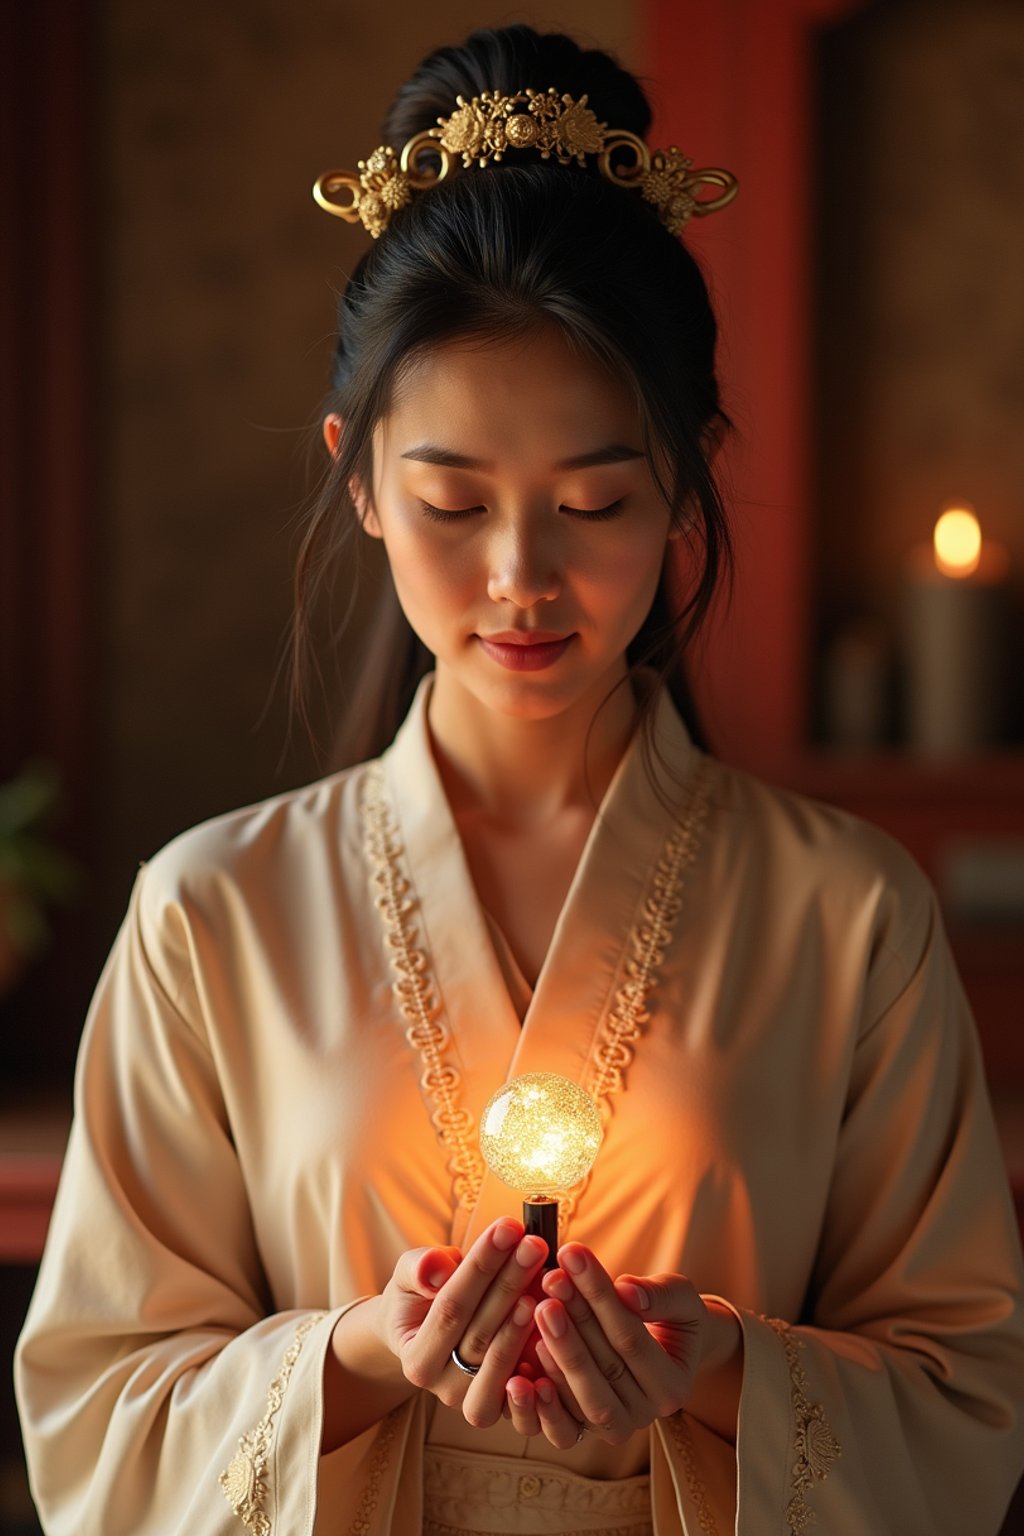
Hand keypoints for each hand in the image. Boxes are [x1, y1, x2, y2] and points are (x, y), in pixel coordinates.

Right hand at [374, 1218, 548, 1429]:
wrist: (428, 1336)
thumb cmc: (421, 1297)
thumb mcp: (408, 1277)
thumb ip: (418, 1269)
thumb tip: (437, 1270)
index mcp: (416, 1360)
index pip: (451, 1307)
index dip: (480, 1266)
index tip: (507, 1228)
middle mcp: (443, 1389)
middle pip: (481, 1332)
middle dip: (510, 1282)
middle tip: (536, 1243)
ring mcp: (475, 1403)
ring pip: (502, 1364)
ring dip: (525, 1324)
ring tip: (544, 1284)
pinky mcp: (505, 1408)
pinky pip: (525, 1395)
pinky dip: (542, 1363)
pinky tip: (559, 1329)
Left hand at [504, 1243, 709, 1448]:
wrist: (665, 1348)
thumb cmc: (670, 1314)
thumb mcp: (679, 1298)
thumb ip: (659, 1295)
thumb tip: (626, 1291)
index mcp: (673, 1387)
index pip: (631, 1337)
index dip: (600, 1296)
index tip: (572, 1254)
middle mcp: (645, 1415)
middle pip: (605, 1367)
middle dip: (575, 1319)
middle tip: (550, 1279)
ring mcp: (613, 1429)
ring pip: (583, 1398)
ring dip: (558, 1352)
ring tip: (537, 1309)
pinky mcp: (583, 1433)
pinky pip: (562, 1427)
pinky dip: (541, 1403)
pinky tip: (521, 1369)